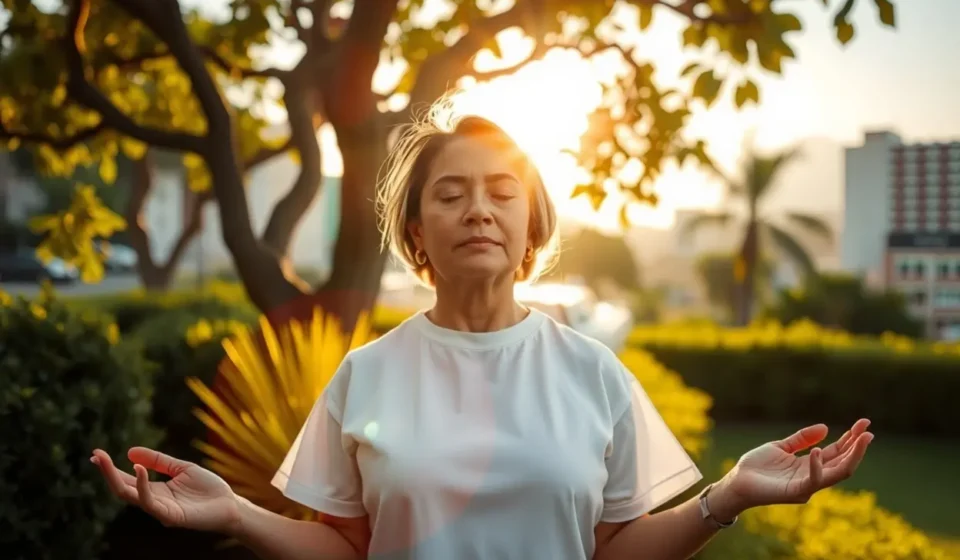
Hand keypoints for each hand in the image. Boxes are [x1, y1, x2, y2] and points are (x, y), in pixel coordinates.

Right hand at [91, 447, 239, 533]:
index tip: (96, 453)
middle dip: (107, 472)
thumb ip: (159, 461)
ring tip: (105, 460)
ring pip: (130, 496)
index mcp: (155, 490)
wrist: (230, 505)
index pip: (126, 480)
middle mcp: (153, 502)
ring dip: (115, 478)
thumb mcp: (181, 468)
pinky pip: (149, 503)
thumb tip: (130, 453)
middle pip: (122, 489)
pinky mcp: (170, 516)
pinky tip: (138, 470)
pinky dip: (141, 486)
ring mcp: (160, 510)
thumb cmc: (208, 488)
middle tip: (95, 455)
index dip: (111, 468)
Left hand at [714, 418, 873, 514]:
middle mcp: (813, 476)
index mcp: (810, 465)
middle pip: (843, 462)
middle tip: (868, 431)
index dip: (851, 438)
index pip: (837, 452)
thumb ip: (802, 439)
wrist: (737, 481)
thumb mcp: (781, 447)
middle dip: (858, 447)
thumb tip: (826, 428)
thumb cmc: (757, 466)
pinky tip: (819, 451)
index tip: (864, 423)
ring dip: (852, 456)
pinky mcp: (796, 492)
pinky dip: (818, 466)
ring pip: (838, 473)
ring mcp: (806, 486)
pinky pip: (813, 480)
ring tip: (860, 438)